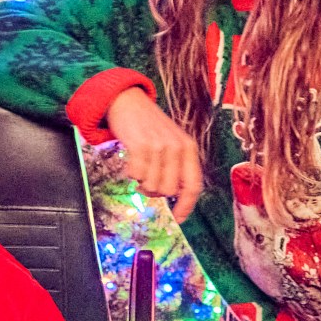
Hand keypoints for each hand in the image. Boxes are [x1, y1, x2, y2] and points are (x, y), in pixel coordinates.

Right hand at [106, 89, 203, 222]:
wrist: (128, 101)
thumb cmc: (149, 126)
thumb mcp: (171, 142)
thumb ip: (177, 166)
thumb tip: (175, 196)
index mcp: (189, 148)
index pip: (193, 185)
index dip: (186, 206)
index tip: (178, 219)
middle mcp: (177, 147)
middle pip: (168, 190)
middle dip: (155, 191)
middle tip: (147, 179)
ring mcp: (159, 146)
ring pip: (151, 185)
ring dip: (141, 181)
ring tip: (140, 166)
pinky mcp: (140, 145)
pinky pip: (135, 175)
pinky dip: (131, 173)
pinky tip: (132, 161)